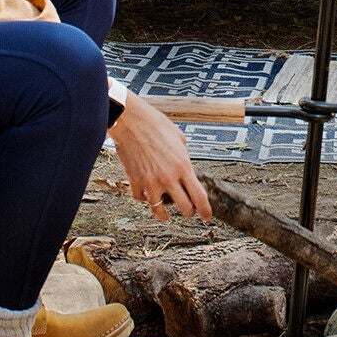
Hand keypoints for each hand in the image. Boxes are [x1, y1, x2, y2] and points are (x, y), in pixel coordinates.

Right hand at [108, 94, 212, 222]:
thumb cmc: (155, 124)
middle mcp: (168, 177)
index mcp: (183, 166)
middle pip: (184, 208)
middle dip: (188, 212)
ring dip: (164, 213)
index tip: (206, 216)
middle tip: (188, 211)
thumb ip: (184, 157)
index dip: (205, 211)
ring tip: (165, 214)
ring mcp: (150, 181)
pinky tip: (147, 195)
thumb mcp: (179, 139)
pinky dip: (145, 198)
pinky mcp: (135, 181)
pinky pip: (141, 198)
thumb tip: (185, 167)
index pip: (199, 197)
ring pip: (160, 210)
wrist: (131, 120)